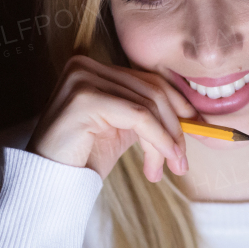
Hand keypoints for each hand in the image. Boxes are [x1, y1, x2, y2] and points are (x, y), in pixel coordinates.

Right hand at [25, 54, 196, 181]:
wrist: (50, 181)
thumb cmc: (83, 157)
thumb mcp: (123, 130)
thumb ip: (149, 115)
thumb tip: (193, 116)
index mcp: (94, 68)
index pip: (148, 80)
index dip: (178, 104)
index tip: (198, 129)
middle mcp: (85, 66)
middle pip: (151, 90)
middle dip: (175, 127)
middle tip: (181, 161)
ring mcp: (82, 78)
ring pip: (148, 105)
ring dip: (166, 140)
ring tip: (170, 167)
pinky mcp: (84, 97)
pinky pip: (138, 117)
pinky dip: (157, 139)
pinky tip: (161, 161)